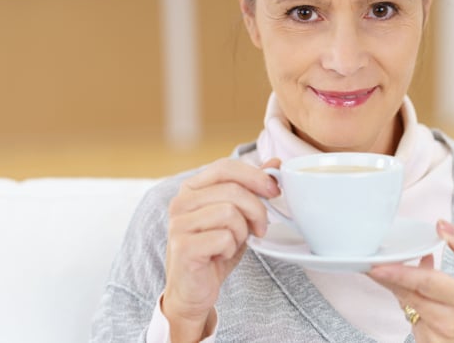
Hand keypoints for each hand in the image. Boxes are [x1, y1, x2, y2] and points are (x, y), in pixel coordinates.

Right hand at [162, 158, 280, 341]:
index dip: (254, 175)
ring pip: (230, 213)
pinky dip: (230, 249)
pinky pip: (223, 238)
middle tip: (260, 229)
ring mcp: (179, 223)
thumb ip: (252, 189)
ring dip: (241, 232)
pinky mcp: (183, 246)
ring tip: (233, 242)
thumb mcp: (237, 216)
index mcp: (192, 188)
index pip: (225, 167)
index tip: (273, 190)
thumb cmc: (214, 250)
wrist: (193, 290)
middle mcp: (181, 201)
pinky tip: (220, 255)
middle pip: (232, 190)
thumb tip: (275, 163)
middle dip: (256, 210)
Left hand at [368, 220, 453, 342]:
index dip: (399, 273)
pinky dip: (409, 301)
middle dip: (387, 277)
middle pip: (408, 294)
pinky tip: (420, 293)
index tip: (377, 266)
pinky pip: (410, 316)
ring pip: (406, 305)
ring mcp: (437, 337)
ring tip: (406, 271)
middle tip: (372, 262)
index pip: (426, 284)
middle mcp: (449, 322)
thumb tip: (441, 225)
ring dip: (400, 286)